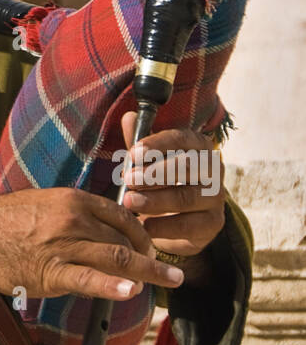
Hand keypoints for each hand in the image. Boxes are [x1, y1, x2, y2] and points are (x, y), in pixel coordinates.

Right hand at [0, 185, 185, 300]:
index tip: (150, 247)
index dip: (143, 233)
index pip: (123, 216)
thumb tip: (104, 227)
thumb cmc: (8, 220)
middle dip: (148, 256)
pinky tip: (131, 292)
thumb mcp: (47, 203)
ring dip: (147, 271)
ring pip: (116, 257)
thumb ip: (76, 213)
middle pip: (124, 238)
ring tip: (166, 281)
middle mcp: (74, 219)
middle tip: (162, 270)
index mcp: (74, 200)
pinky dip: (113, 286)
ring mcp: (63, 245)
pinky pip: (89, 279)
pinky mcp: (51, 272)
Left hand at [120, 111, 225, 285]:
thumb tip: (129, 117)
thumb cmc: (164, 182)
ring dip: (155, 200)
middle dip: (154, 173)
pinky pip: (190, 225)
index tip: (133, 154)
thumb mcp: (150, 162)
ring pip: (187, 196)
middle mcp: (213, 168)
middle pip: (186, 167)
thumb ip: (141, 144)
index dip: (157, 145)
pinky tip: (145, 227)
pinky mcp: (214, 222)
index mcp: (198, 146)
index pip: (182, 139)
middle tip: (128, 180)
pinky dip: (165, 226)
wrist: (181, 220)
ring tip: (129, 202)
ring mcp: (217, 196)